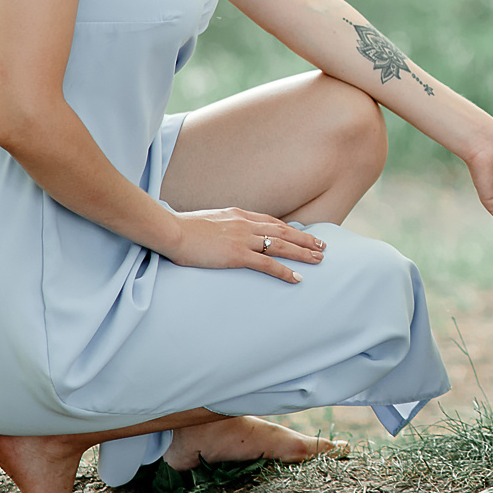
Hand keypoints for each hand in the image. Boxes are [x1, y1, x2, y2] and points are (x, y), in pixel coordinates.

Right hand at [157, 208, 325, 283]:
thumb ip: (220, 226)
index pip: (271, 221)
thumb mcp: (206, 221)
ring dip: (302, 253)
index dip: (289, 229)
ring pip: (281, 246)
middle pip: (283, 231)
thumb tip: (222, 234)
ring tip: (319, 259)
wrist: (171, 230)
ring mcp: (243, 239)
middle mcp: (245, 224)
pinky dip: (285, 271)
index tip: (303, 234)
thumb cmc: (181, 228)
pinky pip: (267, 264)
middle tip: (322, 246)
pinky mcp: (237, 255)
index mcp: (238, 215)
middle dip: (305, 239)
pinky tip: (297, 278)